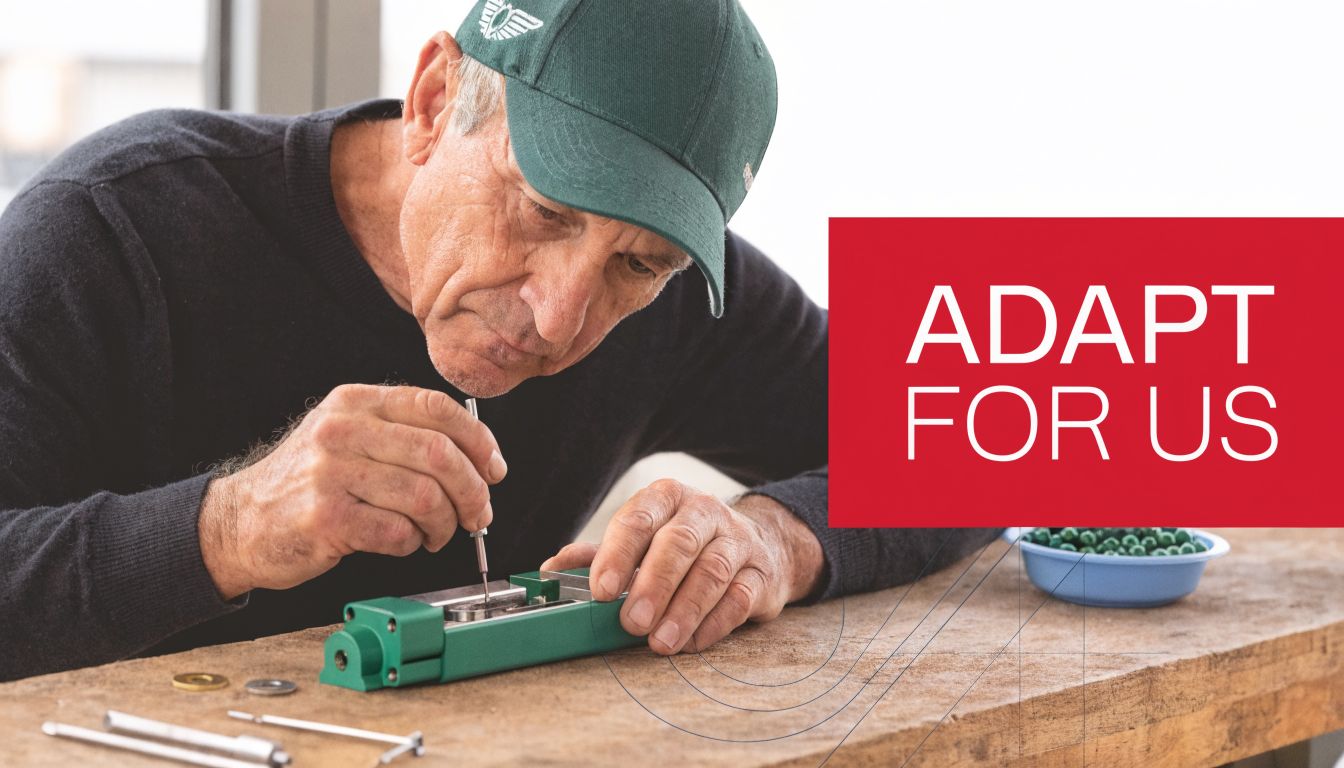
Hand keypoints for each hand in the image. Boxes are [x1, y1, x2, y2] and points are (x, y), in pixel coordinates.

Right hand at [199, 384, 506, 598]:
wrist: (241, 522)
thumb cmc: (308, 482)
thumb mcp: (348, 436)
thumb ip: (404, 433)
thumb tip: (479, 457)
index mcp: (357, 402)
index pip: (437, 408)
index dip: (478, 441)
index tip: (495, 469)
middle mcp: (343, 430)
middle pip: (439, 454)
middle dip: (473, 491)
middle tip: (480, 514)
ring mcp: (332, 473)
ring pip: (425, 496)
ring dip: (445, 524)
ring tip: (437, 533)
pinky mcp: (326, 518)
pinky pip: (398, 532)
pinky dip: (413, 542)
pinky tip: (404, 542)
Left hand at [541, 479, 822, 654]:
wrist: (757, 545)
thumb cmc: (684, 545)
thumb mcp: (641, 539)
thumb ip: (598, 554)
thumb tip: (551, 569)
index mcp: (666, 498)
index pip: (639, 520)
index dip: (617, 555)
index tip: (601, 591)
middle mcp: (704, 512)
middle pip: (678, 544)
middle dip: (653, 586)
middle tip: (631, 622)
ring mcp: (738, 541)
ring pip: (712, 572)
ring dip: (684, 610)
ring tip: (660, 642)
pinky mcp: (762, 574)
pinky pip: (740, 598)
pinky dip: (715, 623)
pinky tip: (692, 643)